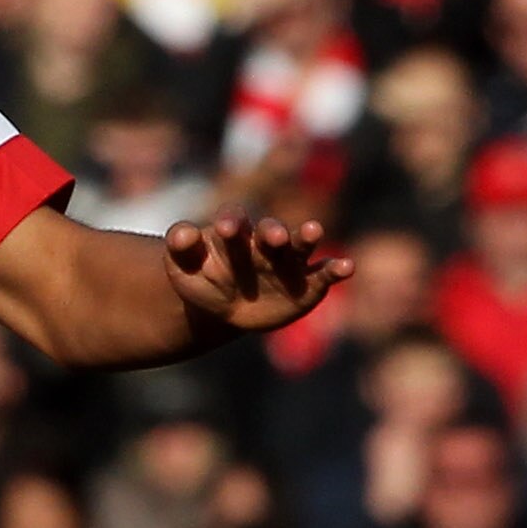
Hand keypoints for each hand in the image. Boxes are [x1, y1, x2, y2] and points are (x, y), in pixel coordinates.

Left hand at [163, 213, 349, 335]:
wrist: (225, 307)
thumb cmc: (203, 280)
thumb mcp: (183, 268)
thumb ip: (179, 249)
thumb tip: (179, 233)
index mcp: (233, 234)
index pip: (233, 220)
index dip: (231, 222)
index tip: (226, 228)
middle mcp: (263, 242)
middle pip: (270, 231)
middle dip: (273, 232)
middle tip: (274, 236)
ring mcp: (287, 261)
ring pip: (300, 245)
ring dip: (306, 237)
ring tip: (313, 231)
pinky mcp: (307, 283)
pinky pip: (323, 274)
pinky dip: (336, 269)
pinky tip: (347, 267)